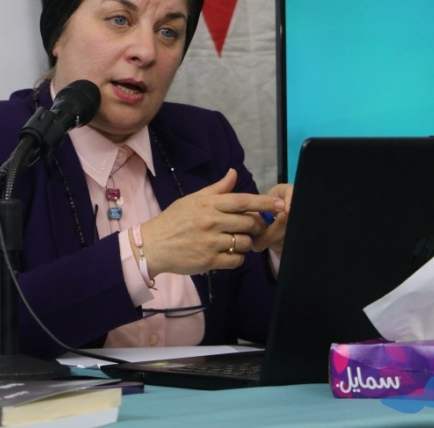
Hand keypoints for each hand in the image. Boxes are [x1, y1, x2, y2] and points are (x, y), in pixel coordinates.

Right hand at [139, 169, 285, 276]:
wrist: (153, 245)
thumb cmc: (174, 220)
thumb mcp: (192, 199)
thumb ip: (216, 189)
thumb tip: (233, 173)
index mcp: (208, 204)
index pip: (243, 201)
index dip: (265, 202)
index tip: (280, 204)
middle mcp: (211, 221)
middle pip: (249, 222)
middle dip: (257, 225)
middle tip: (255, 227)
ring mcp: (211, 242)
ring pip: (245, 242)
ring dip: (247, 242)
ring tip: (238, 240)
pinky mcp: (209, 261)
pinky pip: (236, 259)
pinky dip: (238, 257)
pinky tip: (230, 253)